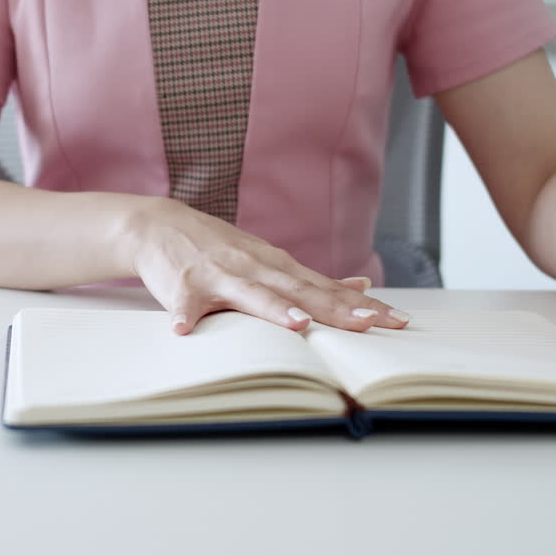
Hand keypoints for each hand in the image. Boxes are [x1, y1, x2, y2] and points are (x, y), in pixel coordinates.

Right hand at [123, 197, 410, 333]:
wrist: (159, 225)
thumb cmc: (219, 249)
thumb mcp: (269, 259)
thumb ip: (312, 278)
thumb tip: (362, 285)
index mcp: (277, 267)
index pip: (327, 288)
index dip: (361, 305)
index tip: (396, 321)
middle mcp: (254, 268)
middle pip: (300, 292)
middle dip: (334, 308)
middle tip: (368, 324)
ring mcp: (218, 276)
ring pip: (249, 295)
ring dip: (273, 309)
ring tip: (298, 325)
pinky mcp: (181, 286)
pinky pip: (183, 306)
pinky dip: (183, 317)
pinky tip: (183, 330)